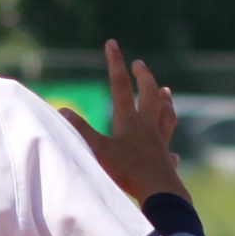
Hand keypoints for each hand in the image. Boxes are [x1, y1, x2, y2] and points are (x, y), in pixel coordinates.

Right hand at [65, 40, 183, 206]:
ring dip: (164, 100)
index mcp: (129, 119)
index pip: (120, 85)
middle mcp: (147, 125)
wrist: (159, 192)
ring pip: (165, 114)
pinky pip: (169, 147)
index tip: (112, 42)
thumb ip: (80, 130)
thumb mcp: (98, 150)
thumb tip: (62, 110)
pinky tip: (172, 152)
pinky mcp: (166, 159)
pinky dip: (168, 145)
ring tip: (166, 91)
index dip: (115, 62)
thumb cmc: (127, 171)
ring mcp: (160, 141)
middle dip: (144, 76)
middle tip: (140, 64)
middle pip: (149, 94)